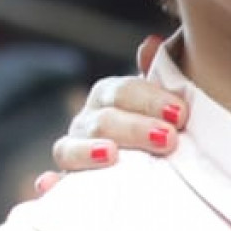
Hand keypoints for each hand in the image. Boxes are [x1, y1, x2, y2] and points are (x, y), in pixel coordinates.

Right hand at [37, 36, 189, 192]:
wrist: (161, 171)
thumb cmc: (166, 131)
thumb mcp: (168, 107)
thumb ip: (161, 76)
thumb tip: (150, 43)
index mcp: (111, 99)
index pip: (123, 92)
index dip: (150, 100)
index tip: (180, 114)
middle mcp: (88, 123)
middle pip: (102, 120)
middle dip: (135, 129)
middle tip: (168, 139)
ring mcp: (75, 154)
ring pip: (69, 148)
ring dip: (87, 151)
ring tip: (110, 154)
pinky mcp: (69, 188)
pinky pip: (53, 187)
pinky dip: (49, 185)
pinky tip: (49, 184)